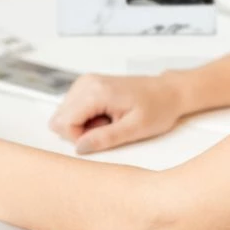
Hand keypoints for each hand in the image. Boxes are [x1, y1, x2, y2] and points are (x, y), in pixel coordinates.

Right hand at [49, 73, 183, 153]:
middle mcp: (86, 82)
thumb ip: (104, 138)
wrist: (169, 91)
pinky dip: (87, 117)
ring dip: (84, 125)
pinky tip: (108, 116)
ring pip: (64, 114)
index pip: (64, 123)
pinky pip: (73, 109)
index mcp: (96, 92)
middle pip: (60, 118)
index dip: (80, 138)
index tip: (104, 135)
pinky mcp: (89, 85)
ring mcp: (86, 82)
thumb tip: (78, 148)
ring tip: (110, 121)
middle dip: (81, 131)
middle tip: (108, 127)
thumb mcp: (134, 129)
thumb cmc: (157, 108)